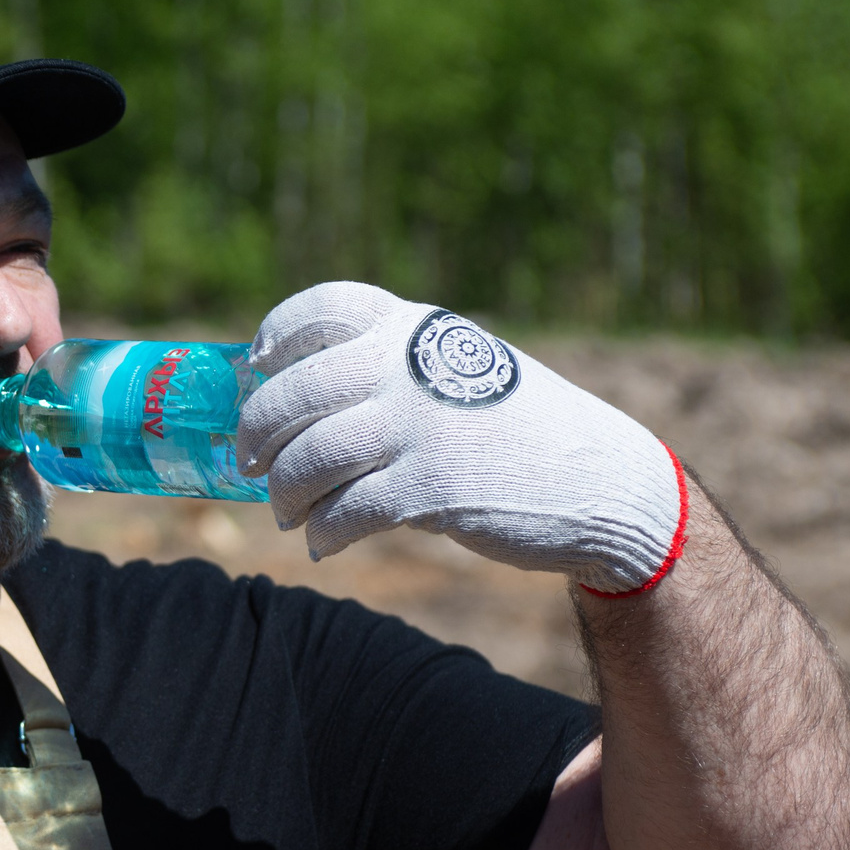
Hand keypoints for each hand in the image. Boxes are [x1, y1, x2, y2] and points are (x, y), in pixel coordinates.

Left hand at [238, 282, 685, 589]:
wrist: (600, 480)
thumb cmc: (516, 430)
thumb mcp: (457, 372)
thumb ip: (392, 374)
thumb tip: (298, 407)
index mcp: (413, 329)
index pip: (324, 307)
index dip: (277, 334)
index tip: (256, 365)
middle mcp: (407, 366)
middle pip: (293, 393)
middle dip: (257, 434)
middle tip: (249, 463)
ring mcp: (418, 425)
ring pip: (309, 458)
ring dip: (285, 492)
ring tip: (287, 512)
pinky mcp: (430, 486)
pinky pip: (345, 512)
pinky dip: (324, 532)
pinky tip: (323, 543)